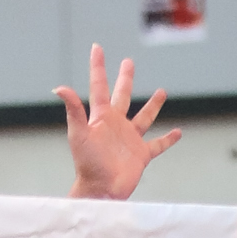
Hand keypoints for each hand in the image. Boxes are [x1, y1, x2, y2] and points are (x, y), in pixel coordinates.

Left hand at [57, 47, 181, 200]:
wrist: (101, 190)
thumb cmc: (87, 163)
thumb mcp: (79, 133)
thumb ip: (73, 109)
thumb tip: (59, 88)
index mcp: (101, 117)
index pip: (99, 86)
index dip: (97, 66)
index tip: (97, 47)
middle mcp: (116, 125)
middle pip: (122, 95)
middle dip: (125, 78)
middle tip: (129, 62)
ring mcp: (129, 139)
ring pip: (143, 117)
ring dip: (153, 105)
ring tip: (162, 92)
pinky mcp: (141, 155)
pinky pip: (157, 144)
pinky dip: (168, 139)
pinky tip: (177, 132)